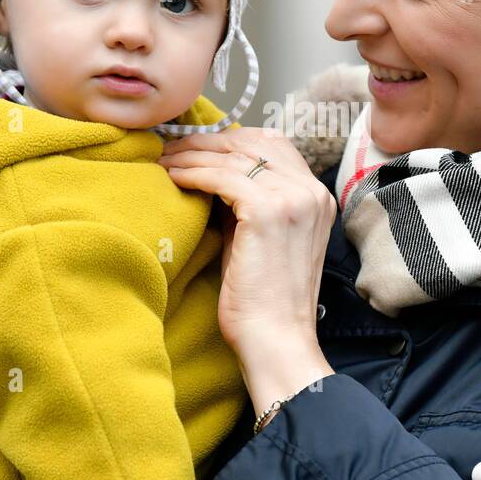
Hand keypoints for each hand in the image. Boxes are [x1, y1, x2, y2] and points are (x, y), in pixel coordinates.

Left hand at [156, 127, 336, 413]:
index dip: (231, 140)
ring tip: (164, 161)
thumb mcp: (260, 238)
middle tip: (172, 148)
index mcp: (316, 197)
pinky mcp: (268, 211)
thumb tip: (209, 172)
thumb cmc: (262, 300)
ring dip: (193, 155)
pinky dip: (192, 173)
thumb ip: (247, 202)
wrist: (276, 339)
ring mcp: (294, 199)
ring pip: (234, 155)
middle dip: (207, 141)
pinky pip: (221, 176)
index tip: (197, 147)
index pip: (273, 144)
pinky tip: (172, 178)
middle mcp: (311, 191)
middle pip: (253, 142)